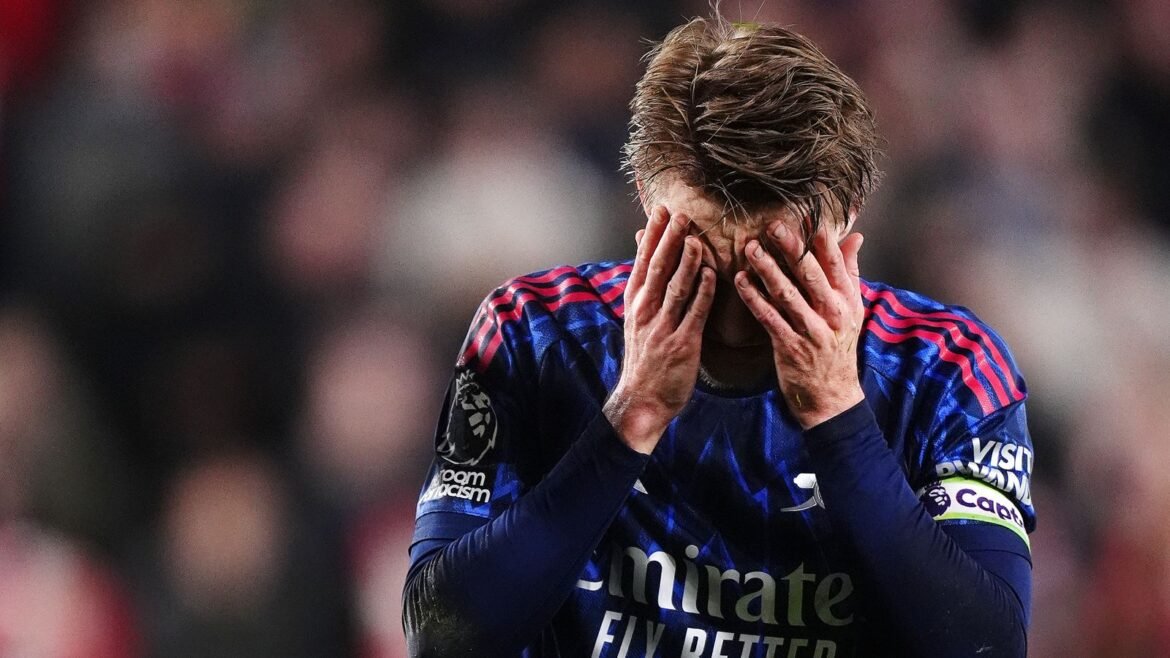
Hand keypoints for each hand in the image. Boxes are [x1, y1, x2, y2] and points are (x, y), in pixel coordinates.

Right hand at [605, 206, 715, 453]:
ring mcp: (663, 327)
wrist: (642, 399)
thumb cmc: (644, 358)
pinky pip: (694, 313)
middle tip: (680, 215)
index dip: (652, 235)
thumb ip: (645, 289)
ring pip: (676, 288)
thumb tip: (644, 257)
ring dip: (686, 262)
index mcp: (635, 303)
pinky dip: (702, 292)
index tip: (661, 211)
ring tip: (696, 238)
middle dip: (669, 241)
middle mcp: (646, 311)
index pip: (643, 262)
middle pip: (658, 269)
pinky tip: (711, 274)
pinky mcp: (682, 344)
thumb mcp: (637, 320)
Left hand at [734, 220, 865, 428]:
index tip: (805, 214)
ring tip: (750, 248)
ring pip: (787, 293)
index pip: (835, 262)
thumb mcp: (852, 310)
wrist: (832, 396)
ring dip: (767, 269)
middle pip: (810, 274)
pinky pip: (769, 317)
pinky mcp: (790, 346)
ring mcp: (811, 331)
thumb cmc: (837, 347)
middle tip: (772, 225)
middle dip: (790, 248)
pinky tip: (741, 281)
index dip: (820, 238)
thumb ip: (849, 272)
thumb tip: (855, 236)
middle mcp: (832, 313)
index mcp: (848, 300)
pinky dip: (754, 298)